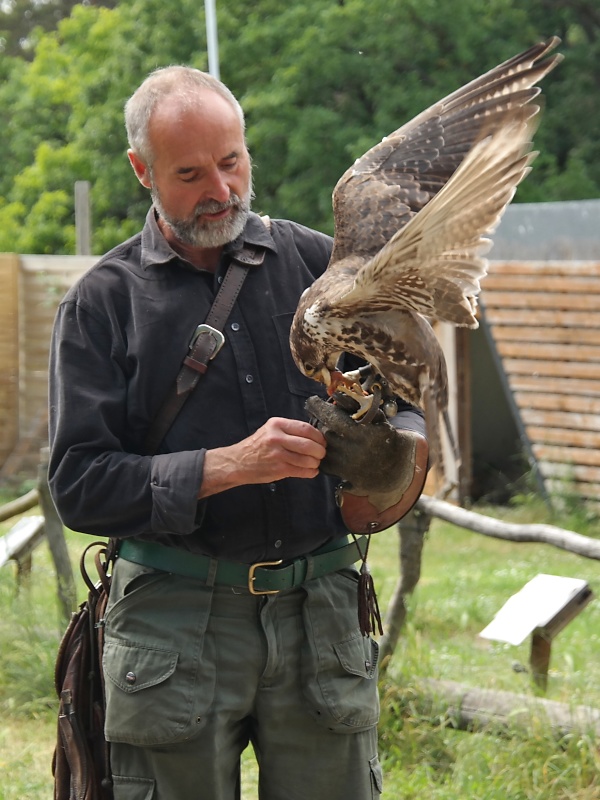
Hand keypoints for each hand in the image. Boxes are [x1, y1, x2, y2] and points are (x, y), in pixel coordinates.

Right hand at [198, 417, 325, 497]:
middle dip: (320, 451)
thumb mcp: (270, 430)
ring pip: (308, 459)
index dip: (318, 436)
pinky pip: (302, 471)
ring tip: (315, 463)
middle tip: (321, 454)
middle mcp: (277, 437)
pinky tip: (311, 471)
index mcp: (277, 424)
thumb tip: (315, 437)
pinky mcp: (278, 469)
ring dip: (316, 463)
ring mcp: (278, 454)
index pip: (306, 428)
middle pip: (309, 444)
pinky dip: (311, 472)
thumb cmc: (256, 447)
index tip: (322, 441)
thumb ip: (289, 431)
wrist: (237, 462)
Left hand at [305, 395, 426, 511]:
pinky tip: (329, 444)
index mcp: (361, 433)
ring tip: (326, 428)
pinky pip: (322, 459)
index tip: (313, 401)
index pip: (330, 416)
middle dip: (319, 419)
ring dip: (319, 434)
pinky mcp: (340, 474)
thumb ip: (357, 404)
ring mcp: (344, 464)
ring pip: (320, 444)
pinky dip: (322, 450)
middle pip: (322, 429)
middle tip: (320, 414)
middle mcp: (351, 450)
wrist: (393, 466)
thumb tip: (336, 395)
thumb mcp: (376, 416)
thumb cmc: (383, 436)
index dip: (318, 407)